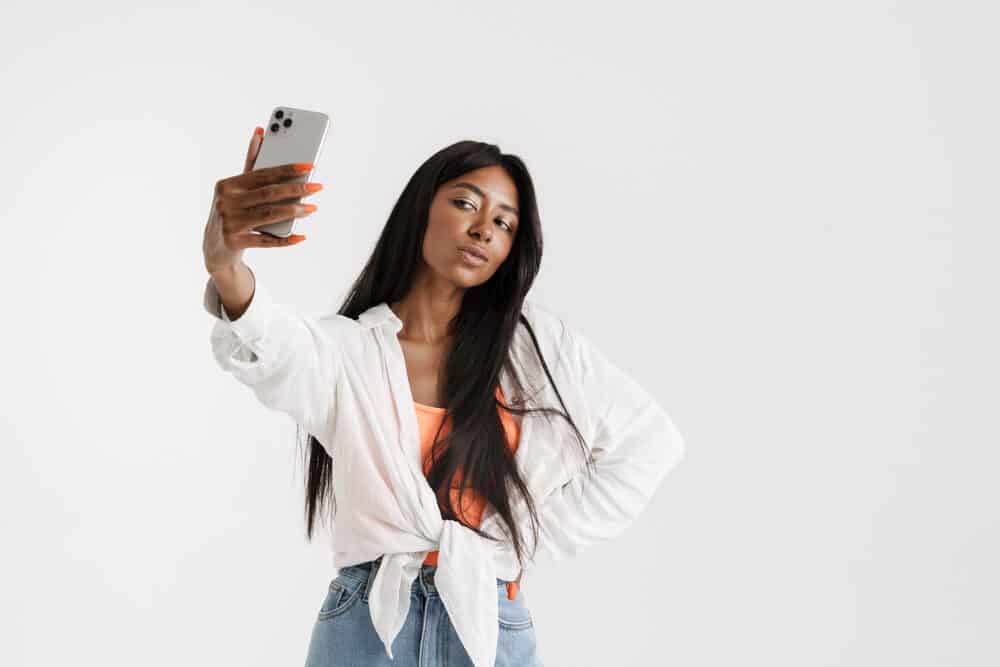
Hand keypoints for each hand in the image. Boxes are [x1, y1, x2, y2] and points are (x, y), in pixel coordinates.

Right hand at [202, 127, 321, 274]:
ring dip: (294, 211)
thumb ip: (250, 163)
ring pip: (269, 215)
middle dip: (296, 189)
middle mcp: (225, 202)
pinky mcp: (235, 243)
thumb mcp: (236, 189)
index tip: (309, 165)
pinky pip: (266, 241)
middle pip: (268, 193)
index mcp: (227, 185)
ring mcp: (229, 224)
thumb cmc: (232, 212)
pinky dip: (285, 239)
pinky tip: (300, 236)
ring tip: (312, 208)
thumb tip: (261, 132)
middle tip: (317, 186)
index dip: (287, 169)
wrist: (215, 249)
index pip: (262, 174)